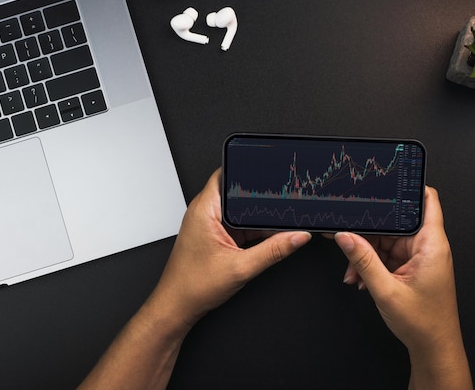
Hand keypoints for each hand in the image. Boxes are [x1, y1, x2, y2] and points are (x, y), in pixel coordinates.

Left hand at [151, 168, 311, 327]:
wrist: (178, 306)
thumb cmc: (193, 286)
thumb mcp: (241, 267)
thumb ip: (274, 251)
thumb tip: (297, 237)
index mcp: (205, 209)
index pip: (228, 172)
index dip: (250, 168)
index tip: (271, 171)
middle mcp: (206, 211)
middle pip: (238, 190)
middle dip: (261, 195)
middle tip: (283, 198)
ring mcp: (211, 223)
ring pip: (241, 209)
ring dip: (258, 215)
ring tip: (279, 221)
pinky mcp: (216, 234)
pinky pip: (240, 224)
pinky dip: (254, 229)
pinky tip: (268, 236)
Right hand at [334, 187, 471, 389]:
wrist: (433, 349)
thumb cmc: (424, 323)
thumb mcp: (385, 290)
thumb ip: (363, 260)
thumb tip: (345, 237)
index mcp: (432, 245)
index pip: (427, 200)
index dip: (409, 185)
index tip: (389, 177)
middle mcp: (427, 247)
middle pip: (396, 222)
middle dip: (370, 232)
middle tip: (349, 236)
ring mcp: (419, 258)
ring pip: (387, 241)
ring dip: (366, 254)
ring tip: (354, 271)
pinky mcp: (411, 268)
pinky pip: (387, 257)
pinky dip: (371, 265)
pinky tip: (359, 277)